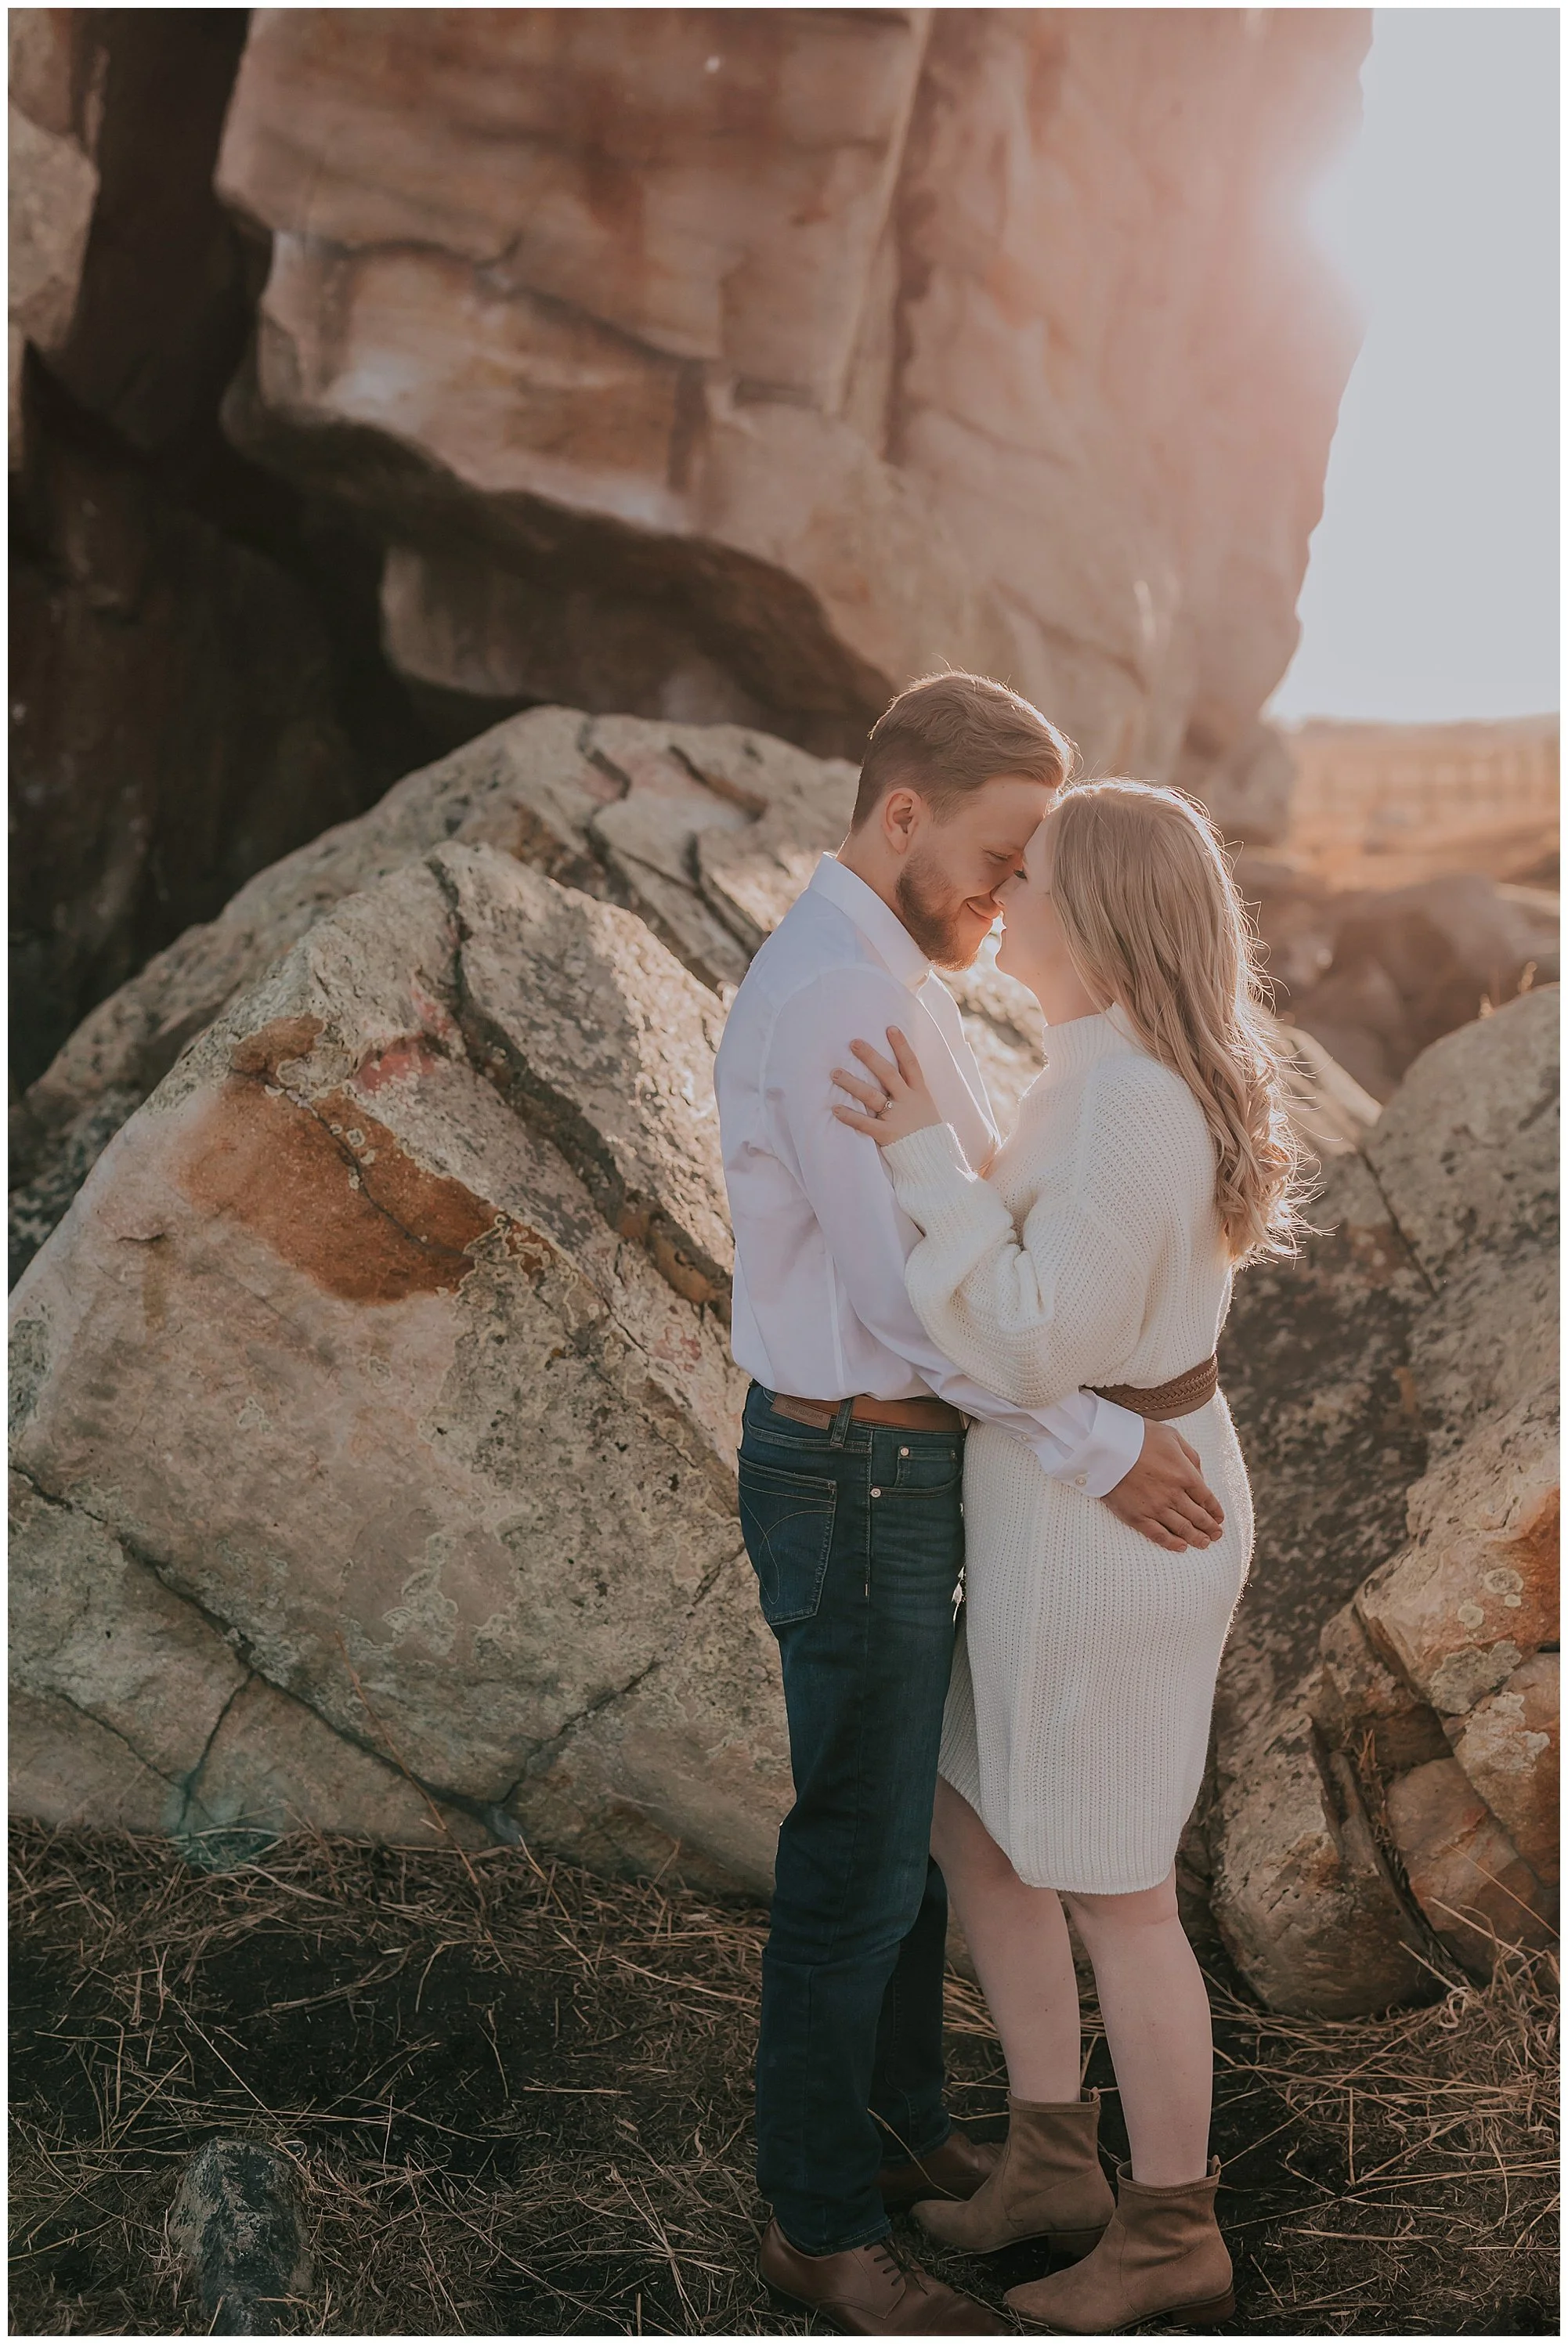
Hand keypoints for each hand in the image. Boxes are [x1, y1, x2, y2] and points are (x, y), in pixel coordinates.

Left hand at [832, 1029, 943, 1148]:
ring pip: (872, 1096)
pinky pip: (866, 1124)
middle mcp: (909, 1102)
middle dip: (870, 1057)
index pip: (911, 1064)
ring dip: (852, 1083)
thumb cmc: (929, 1136)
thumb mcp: (927, 1110)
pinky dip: (850, 1116)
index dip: (902, 1046)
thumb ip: (913, 1095)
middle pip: (888, 1074)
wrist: (936, 1163)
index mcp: (920, 1094)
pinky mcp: (888, 1135)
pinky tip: (835, 1109)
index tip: (890, 1028)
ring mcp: (898, 1117)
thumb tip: (901, 1080)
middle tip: (853, 1042)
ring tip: (834, 1073)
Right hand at [1101, 1419, 1225, 1551]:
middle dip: (1210, 1528)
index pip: (1207, 1498)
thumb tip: (1200, 1476)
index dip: (1215, 1511)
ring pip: (1182, 1529)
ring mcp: (1155, 1508)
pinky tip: (1180, 1547)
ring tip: (1204, 1544)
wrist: (1104, 1445)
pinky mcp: (1137, 1517)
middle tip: (1216, 1535)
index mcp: (1184, 1474)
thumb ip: (1190, 1456)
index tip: (1218, 1518)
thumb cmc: (1138, 1436)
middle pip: (1198, 1517)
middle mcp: (1174, 1494)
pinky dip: (1172, 1544)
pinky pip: (1158, 1535)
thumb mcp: (1172, 1436)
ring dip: (1196, 1538)